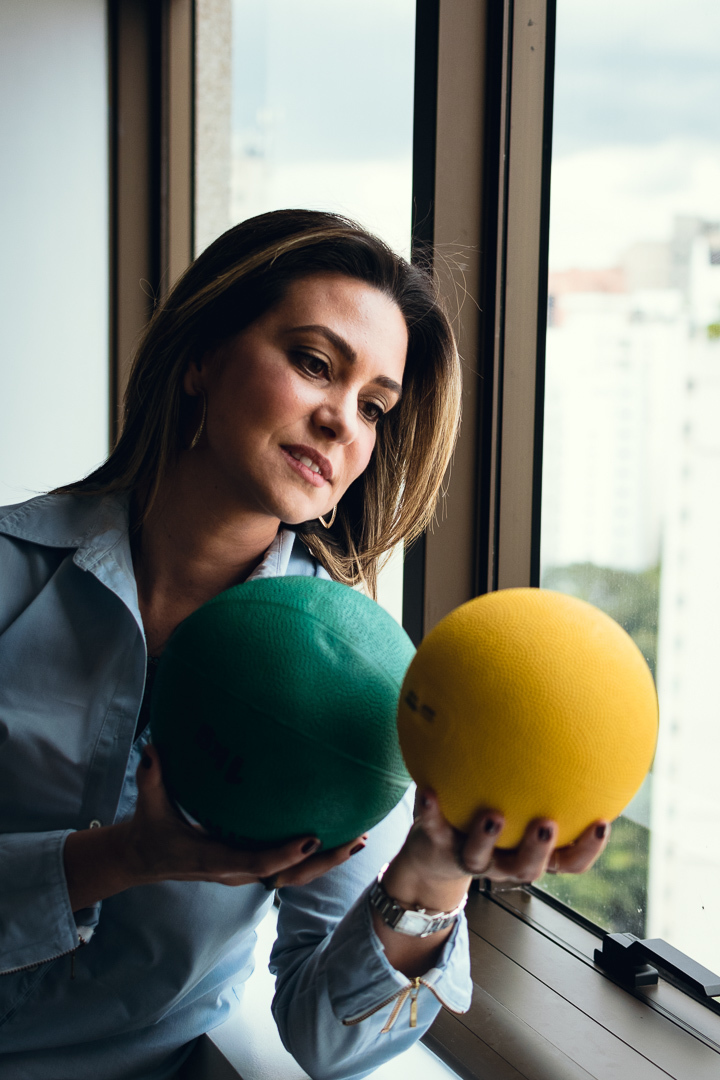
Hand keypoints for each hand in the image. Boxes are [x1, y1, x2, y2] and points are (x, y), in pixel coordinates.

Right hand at [64, 744, 365, 911]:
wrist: (145, 857)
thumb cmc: (150, 829)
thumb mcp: (149, 805)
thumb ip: (151, 778)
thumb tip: (151, 748)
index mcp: (215, 860)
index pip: (256, 864)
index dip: (285, 855)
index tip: (312, 839)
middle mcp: (236, 871)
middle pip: (288, 875)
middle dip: (324, 862)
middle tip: (356, 840)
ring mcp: (246, 871)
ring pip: (294, 875)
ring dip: (328, 860)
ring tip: (360, 839)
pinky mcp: (250, 865)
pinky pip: (289, 867)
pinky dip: (314, 856)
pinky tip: (339, 834)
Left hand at [383, 790, 610, 912]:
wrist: (434, 853)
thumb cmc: (489, 817)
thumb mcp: (517, 802)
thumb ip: (539, 779)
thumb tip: (573, 723)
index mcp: (528, 854)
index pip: (568, 861)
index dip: (588, 849)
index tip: (602, 823)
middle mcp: (503, 863)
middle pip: (527, 868)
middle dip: (538, 850)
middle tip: (546, 823)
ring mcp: (471, 858)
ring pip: (480, 859)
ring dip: (486, 839)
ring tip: (493, 816)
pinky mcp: (437, 845)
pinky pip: (432, 828)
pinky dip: (430, 812)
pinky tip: (427, 791)